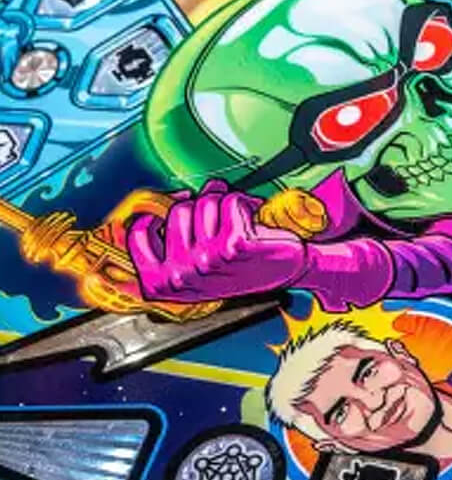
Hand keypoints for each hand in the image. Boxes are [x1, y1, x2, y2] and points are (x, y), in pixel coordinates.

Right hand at [126, 179, 307, 304]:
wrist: (288, 271)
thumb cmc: (242, 267)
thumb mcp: (196, 264)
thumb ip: (175, 238)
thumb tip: (174, 195)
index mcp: (164, 284)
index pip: (136, 237)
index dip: (151, 218)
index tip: (167, 215)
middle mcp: (182, 274)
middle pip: (176, 212)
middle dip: (200, 208)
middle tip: (219, 222)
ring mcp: (207, 260)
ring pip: (203, 204)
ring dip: (224, 205)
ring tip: (238, 222)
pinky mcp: (234, 245)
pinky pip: (228, 202)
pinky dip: (244, 202)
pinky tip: (252, 217)